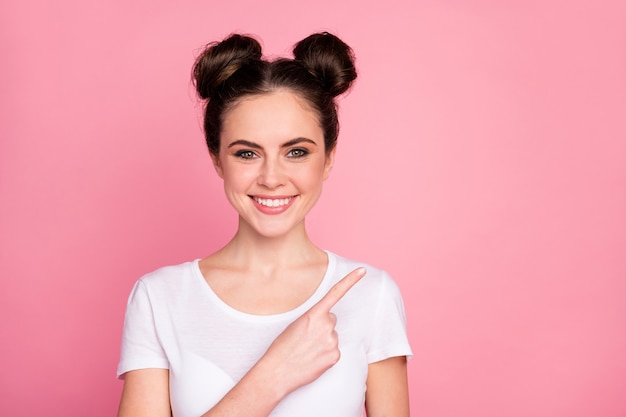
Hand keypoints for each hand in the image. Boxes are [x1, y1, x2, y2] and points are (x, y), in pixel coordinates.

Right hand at [259, 267, 366, 394]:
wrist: (278, 371)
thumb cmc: (283, 347)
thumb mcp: (295, 324)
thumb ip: (314, 319)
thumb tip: (328, 323)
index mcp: (314, 314)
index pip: (336, 293)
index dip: (351, 280)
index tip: (363, 270)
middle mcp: (326, 325)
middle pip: (331, 320)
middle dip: (321, 327)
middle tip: (306, 338)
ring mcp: (332, 341)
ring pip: (332, 336)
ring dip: (323, 342)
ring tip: (307, 350)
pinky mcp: (335, 356)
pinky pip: (334, 350)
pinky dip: (325, 354)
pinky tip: (313, 359)